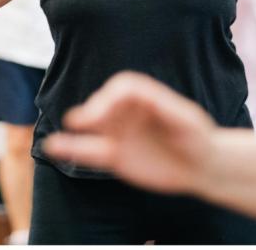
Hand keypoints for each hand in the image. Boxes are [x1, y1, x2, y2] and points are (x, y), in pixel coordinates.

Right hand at [43, 71, 214, 193]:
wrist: (202, 166)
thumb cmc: (198, 138)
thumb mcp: (187, 120)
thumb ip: (166, 107)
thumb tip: (145, 100)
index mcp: (145, 96)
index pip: (123, 88)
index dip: (112, 97)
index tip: (108, 114)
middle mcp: (128, 112)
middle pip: (104, 103)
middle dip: (93, 111)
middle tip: (84, 123)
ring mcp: (119, 133)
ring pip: (92, 127)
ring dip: (76, 127)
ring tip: (58, 137)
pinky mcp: (115, 155)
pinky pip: (90, 151)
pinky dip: (71, 149)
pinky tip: (54, 147)